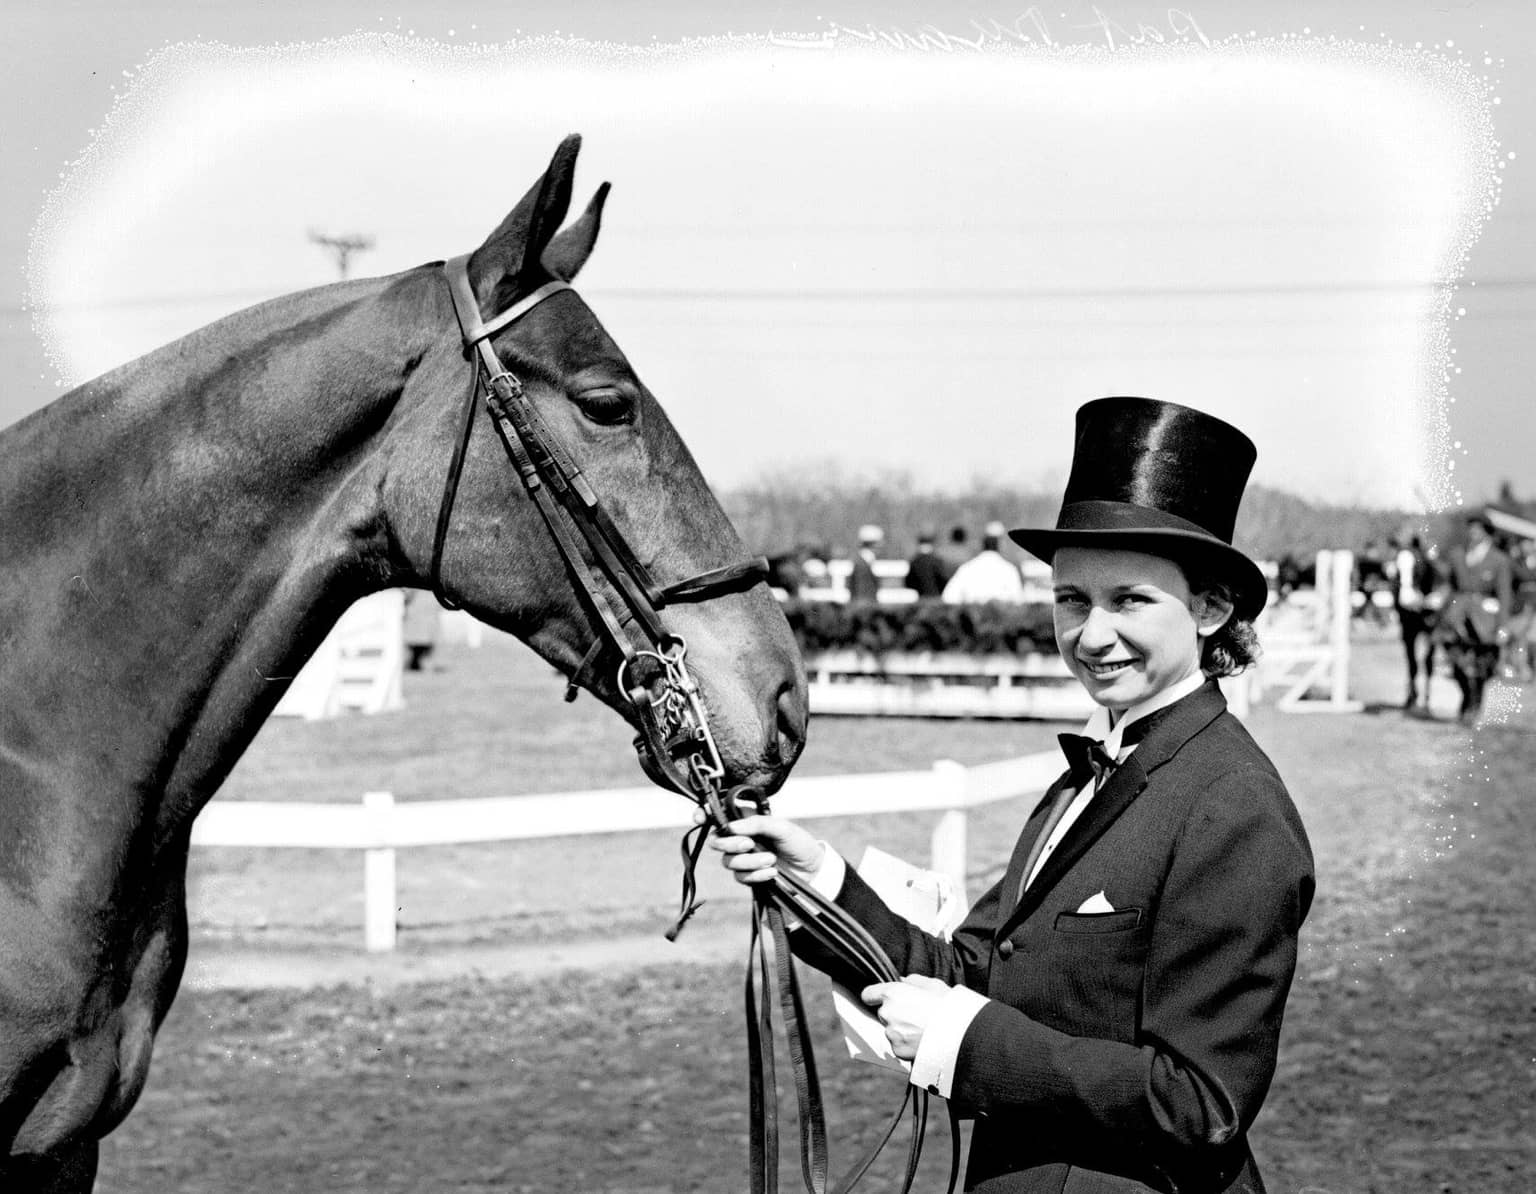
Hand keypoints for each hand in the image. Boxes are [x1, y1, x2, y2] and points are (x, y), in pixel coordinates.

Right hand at [702, 811, 825, 884]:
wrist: (813, 871)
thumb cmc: (798, 842)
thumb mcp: (781, 827)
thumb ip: (756, 823)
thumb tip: (730, 827)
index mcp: (747, 820)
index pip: (719, 816)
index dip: (704, 815)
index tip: (699, 818)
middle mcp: (741, 838)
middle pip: (717, 841)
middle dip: (730, 843)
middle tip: (749, 844)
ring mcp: (744, 858)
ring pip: (728, 861)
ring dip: (749, 861)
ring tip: (771, 860)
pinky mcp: (749, 876)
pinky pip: (741, 877)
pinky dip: (756, 875)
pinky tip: (772, 872)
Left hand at [860, 975, 951, 1060]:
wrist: (959, 1035)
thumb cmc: (947, 1006)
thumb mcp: (932, 984)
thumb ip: (912, 981)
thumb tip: (902, 981)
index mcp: (892, 993)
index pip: (868, 994)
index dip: (875, 996)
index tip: (880, 999)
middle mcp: (887, 1013)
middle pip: (883, 1013)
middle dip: (895, 1014)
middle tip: (915, 1015)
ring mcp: (891, 1033)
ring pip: (891, 1030)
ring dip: (901, 1030)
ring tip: (922, 1029)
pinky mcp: (897, 1051)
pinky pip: (898, 1046)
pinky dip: (907, 1044)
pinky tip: (922, 1040)